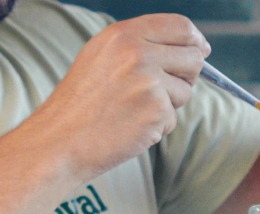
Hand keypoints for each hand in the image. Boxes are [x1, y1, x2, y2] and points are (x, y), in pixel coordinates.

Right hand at [15, 14, 209, 183]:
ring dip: (167, 106)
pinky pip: (172, 119)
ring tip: (131, 113)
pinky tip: (129, 129)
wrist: (58, 142)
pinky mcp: (155, 110)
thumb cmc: (78, 107)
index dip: (194, 39)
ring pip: (185, 91)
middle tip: (157, 94)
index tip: (200, 50)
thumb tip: (193, 47)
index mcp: (122, 35)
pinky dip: (156, 129)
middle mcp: (137, 52)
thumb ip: (140, 47)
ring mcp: (148, 81)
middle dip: (184, 77)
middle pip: (192, 58)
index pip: (179, 26)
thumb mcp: (100, 59)